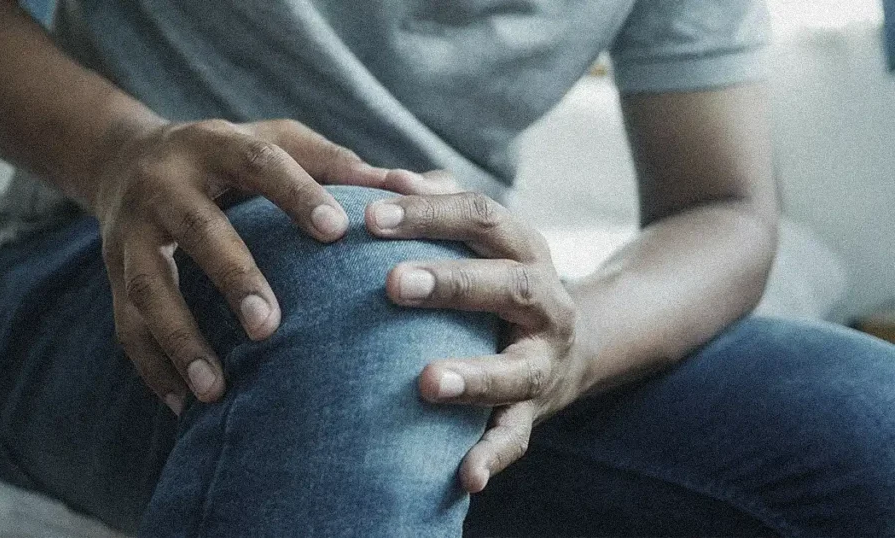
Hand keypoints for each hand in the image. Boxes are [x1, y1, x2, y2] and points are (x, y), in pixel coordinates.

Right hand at [93, 118, 441, 414]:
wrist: (127, 160)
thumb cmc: (230, 159)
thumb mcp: (276, 144)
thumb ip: (338, 165)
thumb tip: (418, 187)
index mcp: (215, 145)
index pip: (259, 162)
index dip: (297, 193)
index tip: (337, 231)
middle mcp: (166, 184)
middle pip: (197, 229)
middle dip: (232, 276)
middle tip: (270, 326)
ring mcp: (131, 231)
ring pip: (149, 287)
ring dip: (180, 339)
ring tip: (214, 390)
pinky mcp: (112, 273)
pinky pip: (124, 325)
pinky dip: (153, 367)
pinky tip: (184, 405)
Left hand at [365, 188, 590, 492]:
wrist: (577, 342)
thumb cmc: (501, 279)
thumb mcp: (485, 238)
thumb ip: (438, 205)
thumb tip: (388, 177)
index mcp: (523, 248)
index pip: (480, 217)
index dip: (429, 213)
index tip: (370, 216)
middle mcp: (545, 299)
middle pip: (507, 284)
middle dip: (452, 283)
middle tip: (392, 284)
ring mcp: (544, 359)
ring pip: (517, 367)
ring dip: (474, 375)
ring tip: (426, 383)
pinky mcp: (537, 409)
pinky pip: (517, 436)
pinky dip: (492, 456)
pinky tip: (464, 476)